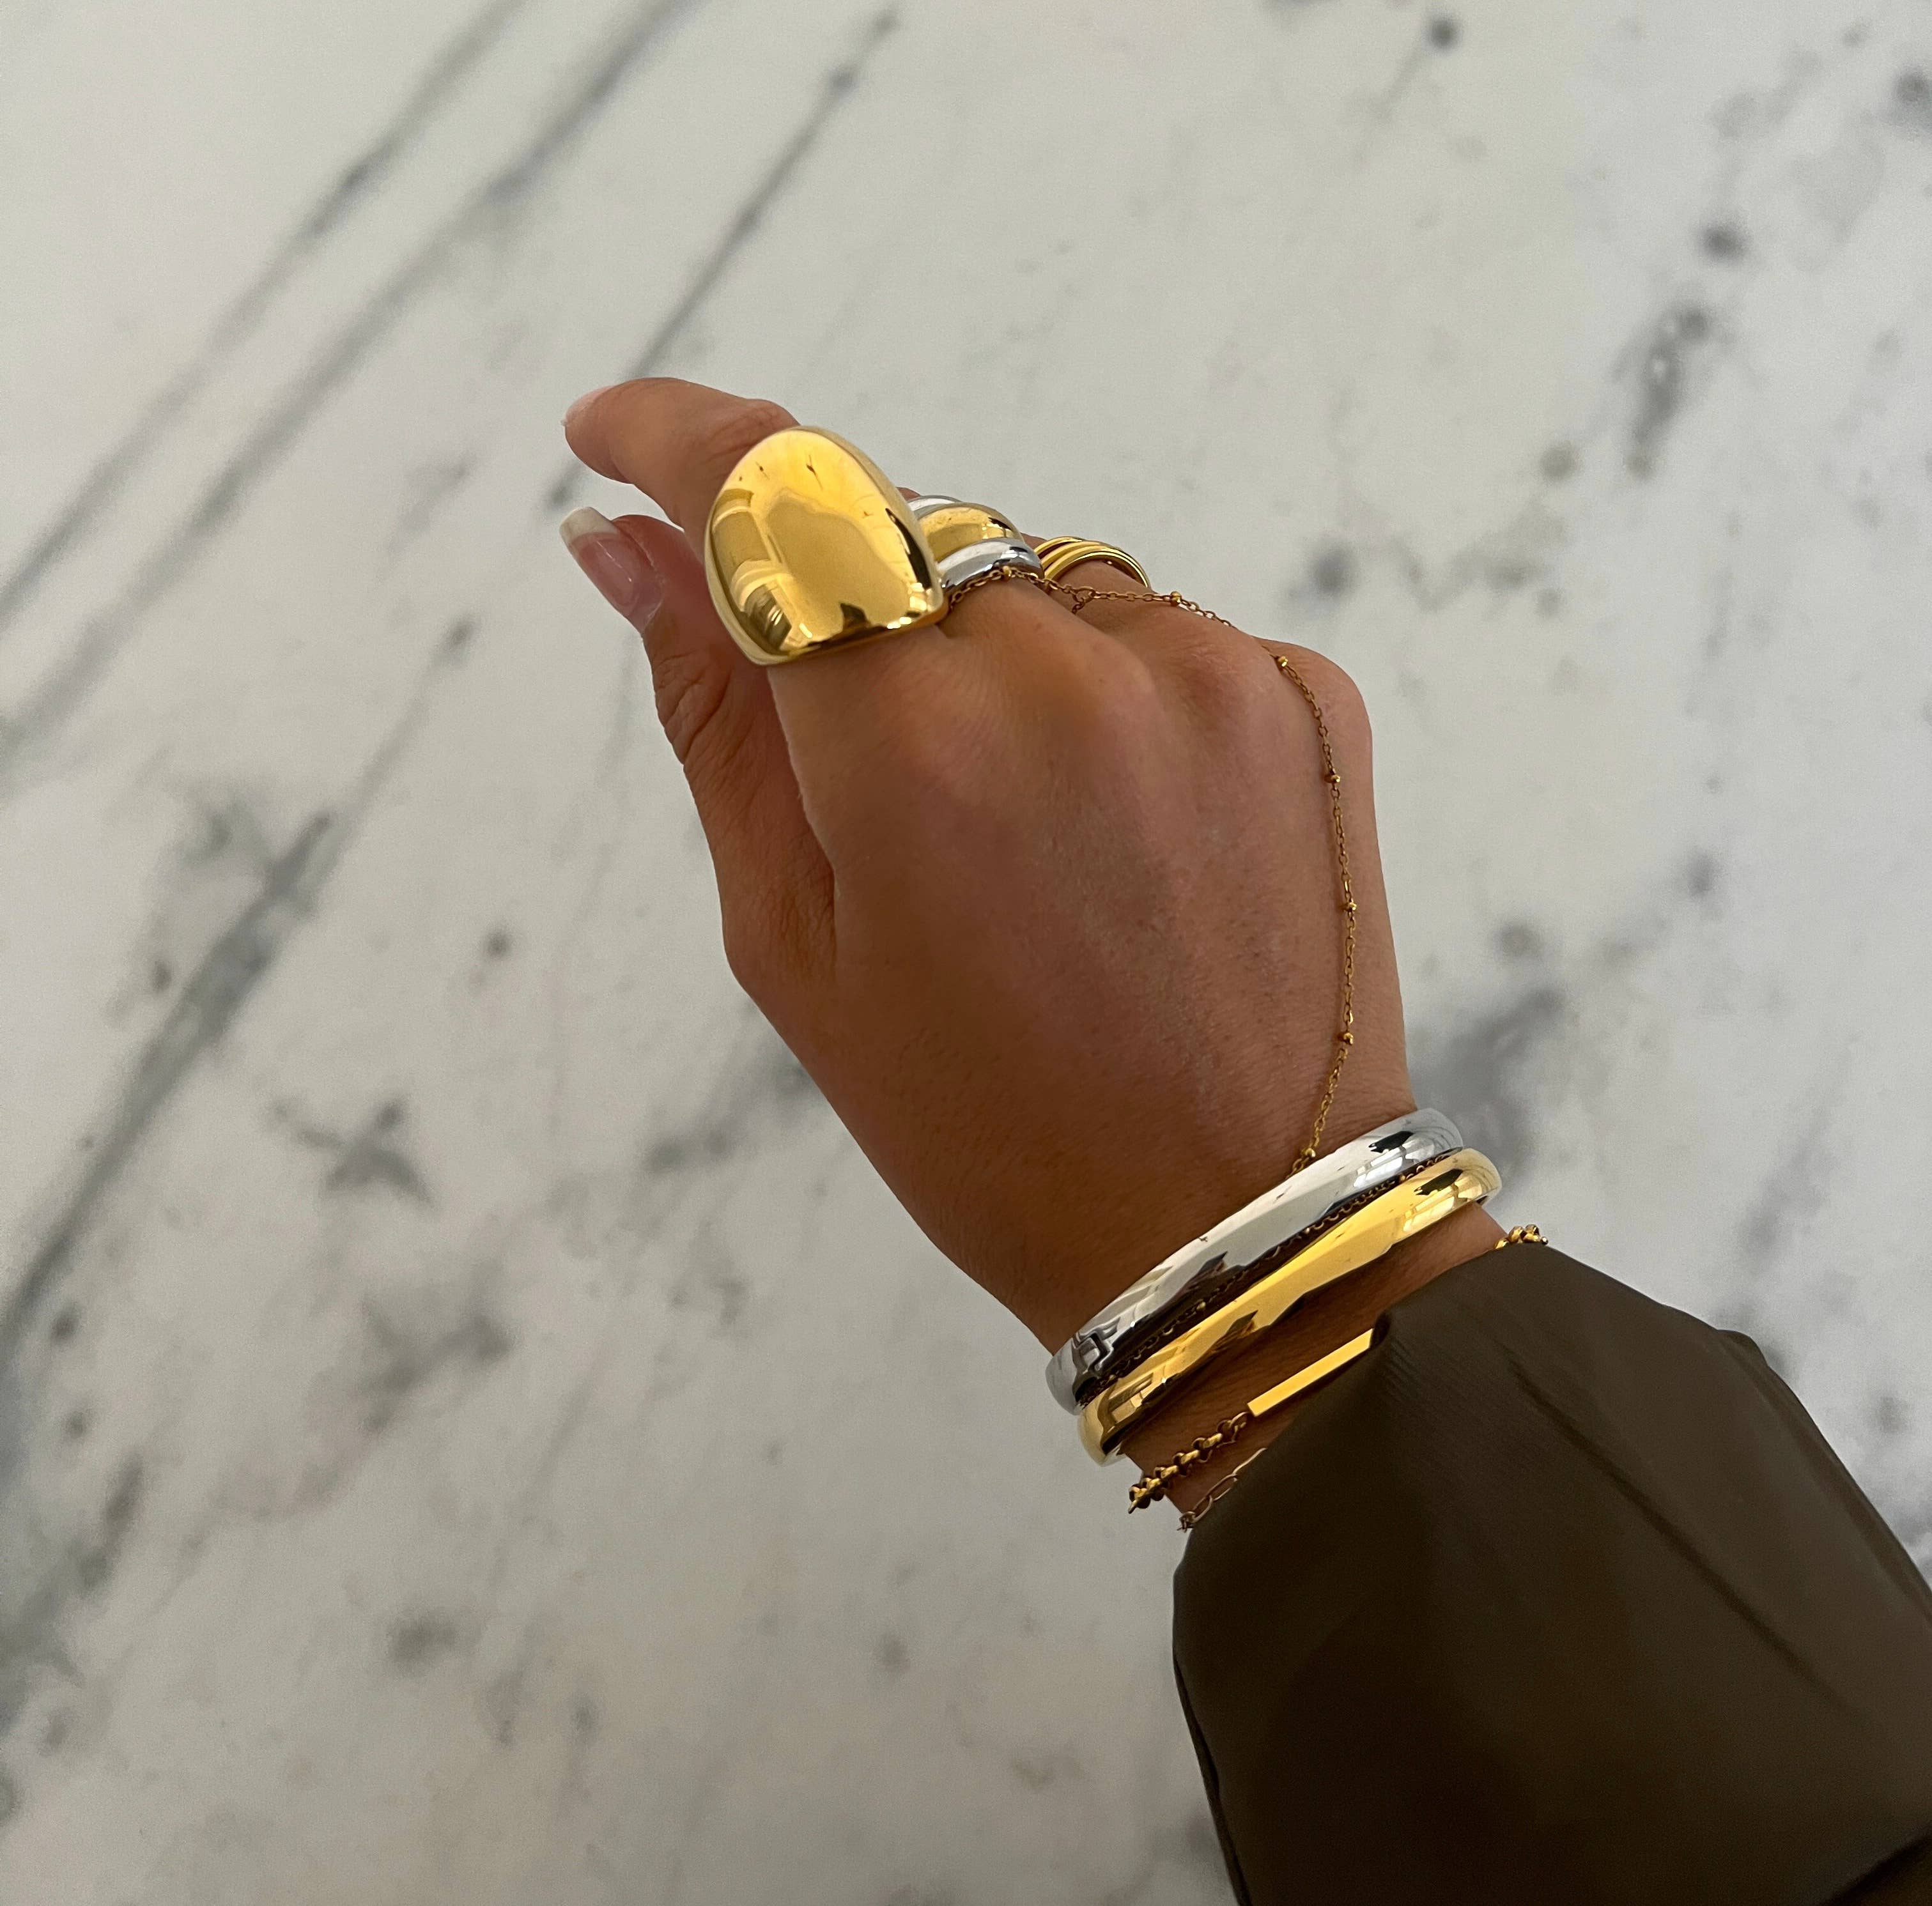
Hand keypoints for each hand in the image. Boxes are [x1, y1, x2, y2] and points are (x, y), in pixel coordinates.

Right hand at [560, 378, 1497, 1487]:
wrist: (1234, 1218)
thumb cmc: (977, 1119)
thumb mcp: (796, 944)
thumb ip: (715, 718)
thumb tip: (624, 542)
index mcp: (908, 745)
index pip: (770, 494)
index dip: (676, 438)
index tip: (613, 436)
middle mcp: (1064, 667)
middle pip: (905, 537)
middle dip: (857, 615)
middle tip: (890, 786)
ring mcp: (1204, 668)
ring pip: (1036, 579)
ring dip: (993, 657)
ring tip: (1027, 835)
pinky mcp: (1301, 690)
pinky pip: (1155, 630)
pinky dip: (1106, 692)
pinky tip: (1123, 834)